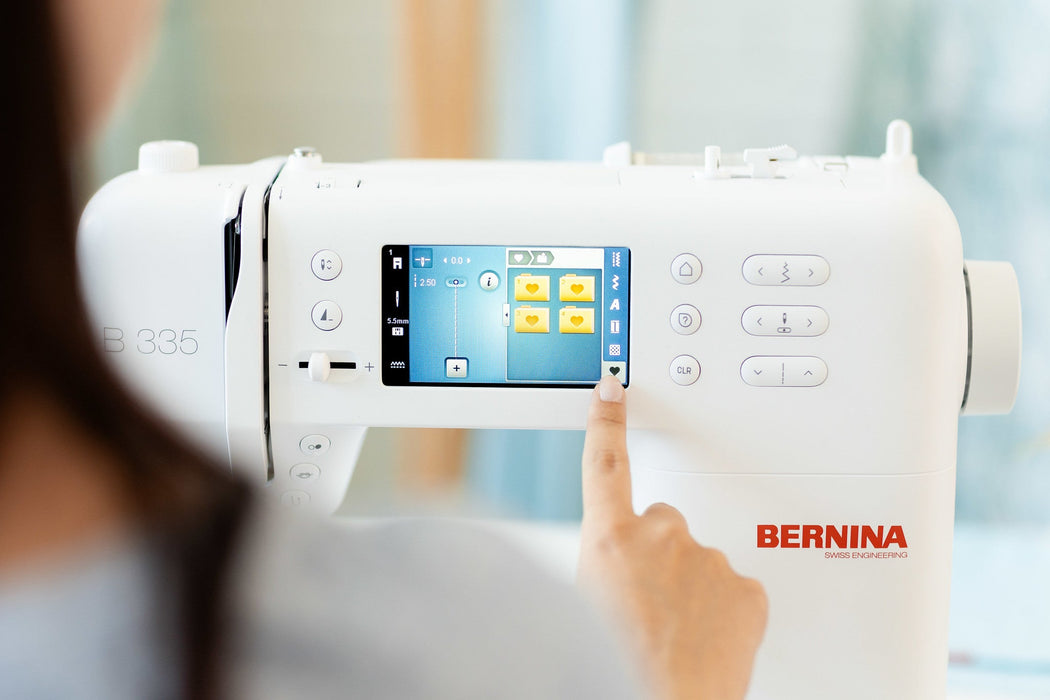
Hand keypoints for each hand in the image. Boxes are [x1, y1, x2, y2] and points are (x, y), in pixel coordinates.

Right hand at [577, 377, 767, 699]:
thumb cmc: (620, 668)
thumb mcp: (587, 603)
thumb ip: (607, 562)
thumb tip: (619, 559)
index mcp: (610, 539)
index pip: (605, 463)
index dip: (607, 422)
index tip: (611, 389)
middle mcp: (661, 537)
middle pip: (661, 522)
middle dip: (657, 553)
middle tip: (647, 605)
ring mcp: (708, 560)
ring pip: (697, 561)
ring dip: (689, 588)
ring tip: (674, 633)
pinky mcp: (747, 588)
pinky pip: (731, 588)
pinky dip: (721, 610)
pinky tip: (704, 639)